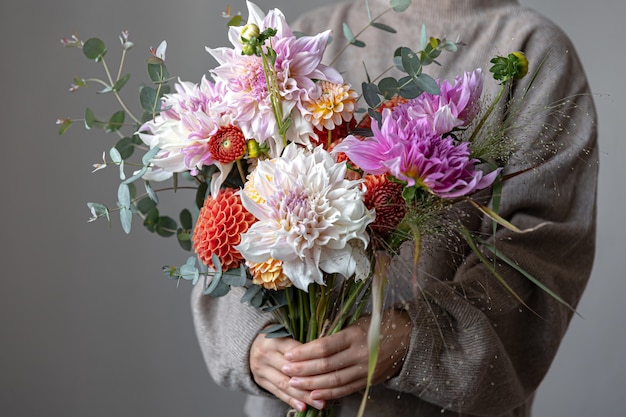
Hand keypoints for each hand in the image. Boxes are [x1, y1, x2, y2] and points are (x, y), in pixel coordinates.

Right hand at [249, 332, 326, 411]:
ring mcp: (261, 369)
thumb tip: (324, 357)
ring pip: (284, 384)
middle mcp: (265, 354)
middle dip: (309, 382)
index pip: (294, 352)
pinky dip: (291, 400)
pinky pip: (277, 393)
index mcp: (273, 340)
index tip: (327, 370)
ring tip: (319, 404)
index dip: (310, 361)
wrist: (250, 346)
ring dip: (302, 396)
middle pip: (289, 370)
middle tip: (326, 391)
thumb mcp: (285, 334)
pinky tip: (302, 406)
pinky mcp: (260, 381)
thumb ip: (300, 345)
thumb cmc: (276, 339)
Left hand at [282, 309, 410, 401]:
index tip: (289, 354)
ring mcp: (365, 369)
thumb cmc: (380, 324)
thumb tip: (311, 342)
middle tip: (285, 370)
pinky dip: (329, 393)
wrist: (409, 337)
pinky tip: (314, 394)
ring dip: (312, 384)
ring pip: (334, 381)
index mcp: (355, 335)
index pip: (325, 346)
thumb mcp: (358, 321)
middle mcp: (360, 354)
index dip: (305, 352)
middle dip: (303, 369)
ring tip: (294, 383)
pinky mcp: (369, 380)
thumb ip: (337, 332)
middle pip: (327, 366)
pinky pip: (346, 389)